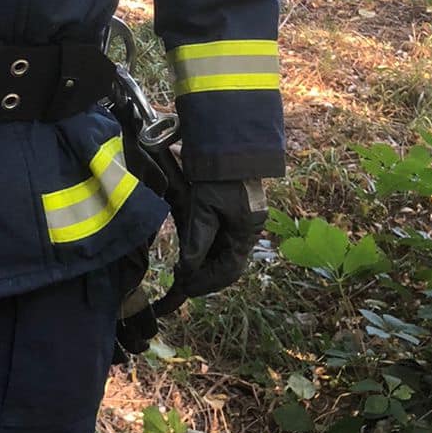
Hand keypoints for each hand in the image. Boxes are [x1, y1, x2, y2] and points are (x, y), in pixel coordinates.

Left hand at [152, 179, 266, 312]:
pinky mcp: (239, 216)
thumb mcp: (203, 206)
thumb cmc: (216, 173)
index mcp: (246, 231)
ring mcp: (245, 223)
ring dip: (206, 265)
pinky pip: (225, 242)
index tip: (184, 287)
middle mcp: (250, 230)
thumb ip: (197, 239)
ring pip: (226, 255)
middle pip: (228, 266)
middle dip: (205, 276)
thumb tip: (188, 269)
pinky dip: (209, 251)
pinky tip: (194, 253)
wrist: (228, 145)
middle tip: (181, 282)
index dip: (205, 282)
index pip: (228, 271)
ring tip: (184, 270)